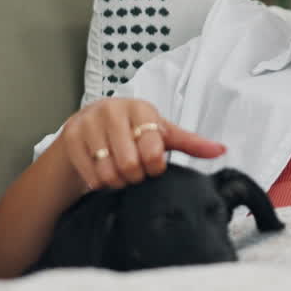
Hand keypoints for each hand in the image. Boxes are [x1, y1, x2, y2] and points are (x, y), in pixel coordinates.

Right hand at [60, 98, 225, 190]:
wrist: (89, 127)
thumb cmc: (132, 132)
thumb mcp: (161, 134)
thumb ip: (191, 143)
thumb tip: (221, 150)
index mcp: (141, 108)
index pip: (153, 148)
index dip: (154, 166)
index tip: (153, 167)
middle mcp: (113, 110)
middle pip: (129, 163)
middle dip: (134, 176)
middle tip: (134, 173)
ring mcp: (89, 122)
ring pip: (108, 171)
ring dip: (116, 181)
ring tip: (119, 174)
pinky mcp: (70, 136)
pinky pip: (89, 174)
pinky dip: (98, 182)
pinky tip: (102, 175)